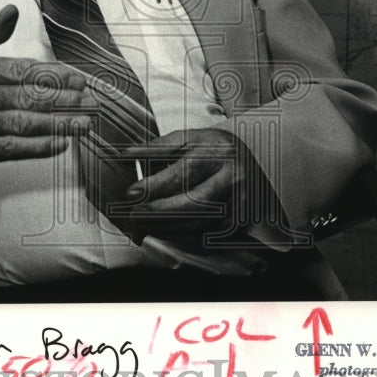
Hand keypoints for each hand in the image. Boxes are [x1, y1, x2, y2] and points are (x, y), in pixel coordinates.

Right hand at [0, 4, 94, 193]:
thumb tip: (13, 10)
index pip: (17, 70)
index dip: (52, 74)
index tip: (78, 78)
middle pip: (23, 96)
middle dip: (62, 98)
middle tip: (89, 100)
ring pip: (20, 123)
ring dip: (57, 123)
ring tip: (83, 122)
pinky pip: (9, 148)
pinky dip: (38, 147)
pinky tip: (60, 143)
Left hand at [117, 128, 253, 245]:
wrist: (250, 161)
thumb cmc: (214, 149)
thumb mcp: (188, 139)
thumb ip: (157, 147)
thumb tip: (125, 156)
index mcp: (218, 153)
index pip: (184, 173)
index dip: (155, 186)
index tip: (132, 193)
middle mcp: (232, 180)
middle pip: (193, 204)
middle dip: (158, 213)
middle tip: (134, 215)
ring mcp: (238, 205)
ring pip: (198, 225)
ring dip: (165, 228)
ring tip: (142, 225)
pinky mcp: (237, 224)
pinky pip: (204, 238)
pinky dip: (179, 237)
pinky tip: (163, 230)